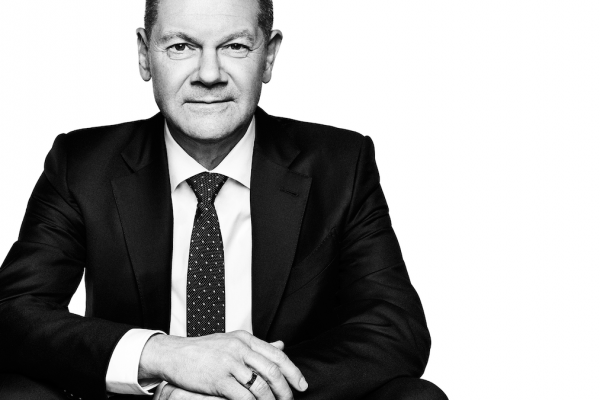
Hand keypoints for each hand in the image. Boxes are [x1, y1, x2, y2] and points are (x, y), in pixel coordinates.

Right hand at [140, 331, 307, 399]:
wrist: (174, 354)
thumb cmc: (203, 350)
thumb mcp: (232, 341)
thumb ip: (256, 346)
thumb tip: (281, 345)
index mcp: (245, 338)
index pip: (277, 355)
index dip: (293, 371)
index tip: (302, 384)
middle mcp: (240, 348)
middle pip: (272, 370)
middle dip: (285, 389)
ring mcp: (229, 363)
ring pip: (260, 385)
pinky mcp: (219, 379)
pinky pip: (243, 396)